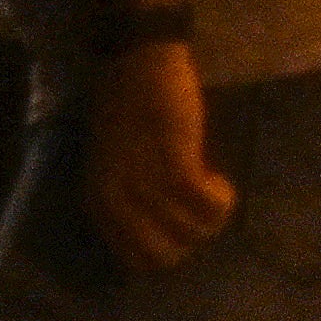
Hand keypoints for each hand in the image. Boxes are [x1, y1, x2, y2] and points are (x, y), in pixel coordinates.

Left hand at [80, 43, 236, 272]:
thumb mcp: (112, 166)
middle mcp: (118, 200)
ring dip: (210, 216)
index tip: (177, 222)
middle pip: (166, 256)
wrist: (135, 60)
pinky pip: (209, 206)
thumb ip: (129, 201)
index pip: (136, 260)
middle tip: (197, 210)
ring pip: (193, 233)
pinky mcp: (176, 163)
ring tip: (211, 188)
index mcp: (99, 202)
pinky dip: (222, 200)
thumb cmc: (124, 108)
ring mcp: (146, 183)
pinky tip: (220, 180)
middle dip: (189, 240)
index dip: (168, 247)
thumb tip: (163, 233)